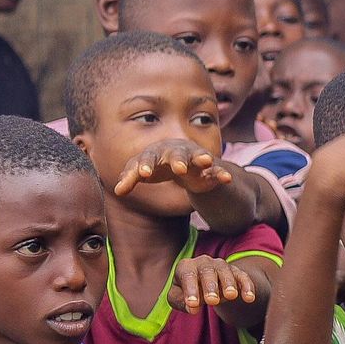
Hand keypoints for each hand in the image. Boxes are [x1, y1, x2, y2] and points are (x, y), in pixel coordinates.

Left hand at [112, 139, 236, 203]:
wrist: (185, 163)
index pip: (149, 158)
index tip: (144, 175)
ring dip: (201, 158)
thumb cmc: (159, 166)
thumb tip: (118, 191)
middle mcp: (177, 152)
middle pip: (176, 154)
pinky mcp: (210, 169)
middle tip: (178, 168)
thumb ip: (130, 179)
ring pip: (198, 157)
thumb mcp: (144, 172)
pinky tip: (227, 178)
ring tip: (206, 161)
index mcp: (157, 152)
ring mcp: (195, 159)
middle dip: (177, 160)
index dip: (147, 165)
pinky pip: (217, 170)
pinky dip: (222, 173)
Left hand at [172, 254, 264, 314]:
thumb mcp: (178, 297)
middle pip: (207, 272)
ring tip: (231, 296)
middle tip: (212, 300)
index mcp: (186, 267)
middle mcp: (203, 262)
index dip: (190, 290)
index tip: (193, 304)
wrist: (207, 284)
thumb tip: (192, 308)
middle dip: (210, 286)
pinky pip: (243, 276)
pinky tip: (249, 298)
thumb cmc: (190, 291)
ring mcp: (221, 265)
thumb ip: (180, 302)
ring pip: (225, 271)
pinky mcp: (236, 271)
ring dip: (228, 283)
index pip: (187, 276)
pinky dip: (247, 286)